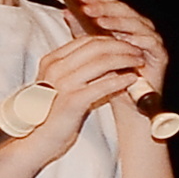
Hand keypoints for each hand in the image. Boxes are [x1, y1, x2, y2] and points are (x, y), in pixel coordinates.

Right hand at [18, 32, 147, 162]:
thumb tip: (106, 54)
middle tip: (138, 51)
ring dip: (125, 60)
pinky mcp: (73, 101)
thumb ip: (77, 67)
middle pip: (96, 47)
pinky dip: (121, 80)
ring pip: (102, 62)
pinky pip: (103, 85)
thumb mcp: (61, 83)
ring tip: (139, 62)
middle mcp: (55, 68)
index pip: (86, 40)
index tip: (127, 44)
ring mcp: (63, 84)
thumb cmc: (55, 110)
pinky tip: (133, 79)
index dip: (111, 40)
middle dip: (121, 46)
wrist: (40, 137)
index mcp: (52, 60)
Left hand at [57, 0, 168, 111]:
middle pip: (124, 10)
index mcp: (123, 24)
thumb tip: (67, 12)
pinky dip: (138, 39)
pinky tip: (124, 38)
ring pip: (137, 23)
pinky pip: (151, 43)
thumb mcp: (90, 50)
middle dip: (104, 8)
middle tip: (87, 9)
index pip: (111, 4)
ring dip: (118, 22)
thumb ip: (82, 30)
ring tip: (100, 23)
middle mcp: (138, 28)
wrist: (125, 102)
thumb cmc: (109, 76)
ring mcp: (150, 41)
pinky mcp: (160, 55)